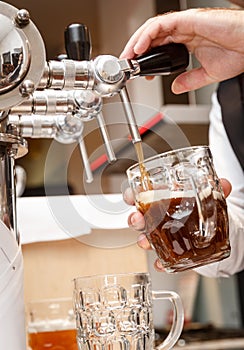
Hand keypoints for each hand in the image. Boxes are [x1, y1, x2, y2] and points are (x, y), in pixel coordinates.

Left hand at [120, 8, 243, 93]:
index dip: (145, 58)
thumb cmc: (238, 53)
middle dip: (135, 51)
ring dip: (137, 43)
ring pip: (152, 29)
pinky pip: (161, 25)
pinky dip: (147, 36)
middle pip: (151, 36)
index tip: (138, 72)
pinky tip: (139, 48)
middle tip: (126, 65)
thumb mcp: (207, 74)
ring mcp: (185, 23)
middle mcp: (184, 30)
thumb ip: (189, 80)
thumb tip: (176, 87)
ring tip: (128, 57)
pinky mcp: (188, 19)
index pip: (158, 46)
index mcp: (187, 41)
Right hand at [124, 178, 231, 271]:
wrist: (213, 230)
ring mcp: (164, 235)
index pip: (144, 195)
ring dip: (143, 240)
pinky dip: (160, 261)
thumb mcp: (210, 197)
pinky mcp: (172, 251)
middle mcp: (160, 217)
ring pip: (147, 237)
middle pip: (140, 217)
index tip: (129, 196)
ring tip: (145, 242)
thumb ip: (217, 191)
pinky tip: (161, 263)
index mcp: (165, 200)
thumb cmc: (202, 209)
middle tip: (136, 219)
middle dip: (134, 219)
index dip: (133, 195)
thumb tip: (227, 185)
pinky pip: (162, 257)